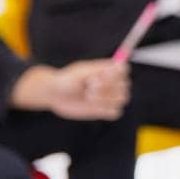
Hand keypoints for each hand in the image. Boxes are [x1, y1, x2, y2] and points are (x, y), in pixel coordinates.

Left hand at [10, 61, 129, 120]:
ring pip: (122, 99)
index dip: (115, 74)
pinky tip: (93, 108)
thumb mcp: (80, 72)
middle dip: (107, 88)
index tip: (99, 76)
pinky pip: (116, 113)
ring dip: (106, 100)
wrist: (55, 95)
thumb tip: (116, 65)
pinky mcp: (104, 111)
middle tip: (89, 88)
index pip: (124, 70)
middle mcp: (111, 83)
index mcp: (108, 70)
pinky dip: (106, 111)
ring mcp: (108, 97)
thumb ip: (99, 69)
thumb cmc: (67, 80)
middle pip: (125, 86)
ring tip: (89, 98)